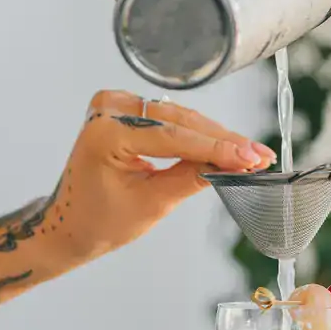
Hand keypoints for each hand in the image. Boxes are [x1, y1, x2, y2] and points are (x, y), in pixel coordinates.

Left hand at [44, 90, 275, 262]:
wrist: (71, 224)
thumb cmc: (101, 221)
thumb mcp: (152, 204)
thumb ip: (192, 178)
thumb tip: (233, 164)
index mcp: (106, 133)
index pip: (174, 136)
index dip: (218, 148)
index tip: (252, 157)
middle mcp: (108, 110)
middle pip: (180, 121)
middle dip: (222, 140)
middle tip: (259, 155)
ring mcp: (114, 105)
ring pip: (179, 118)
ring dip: (214, 136)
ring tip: (250, 153)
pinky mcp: (123, 109)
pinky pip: (168, 119)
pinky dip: (195, 133)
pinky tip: (224, 143)